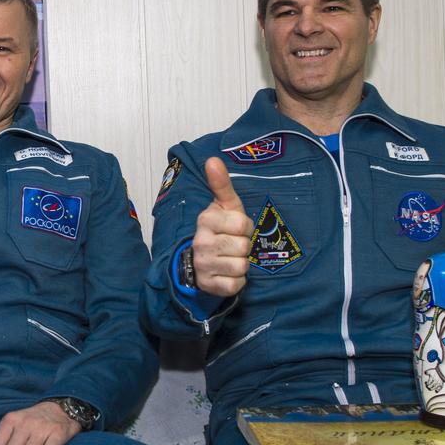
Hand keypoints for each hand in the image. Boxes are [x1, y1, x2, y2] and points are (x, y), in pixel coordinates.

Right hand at [190, 158, 253, 296]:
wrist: (199, 261)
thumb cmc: (220, 229)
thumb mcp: (225, 206)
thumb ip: (222, 184)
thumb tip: (213, 159)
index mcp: (206, 220)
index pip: (243, 225)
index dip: (245, 228)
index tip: (236, 229)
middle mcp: (201, 242)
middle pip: (244, 247)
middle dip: (244, 246)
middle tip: (233, 244)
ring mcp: (203, 264)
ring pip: (241, 266)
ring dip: (241, 264)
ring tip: (230, 258)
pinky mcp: (208, 284)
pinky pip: (236, 284)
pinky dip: (237, 280)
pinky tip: (227, 272)